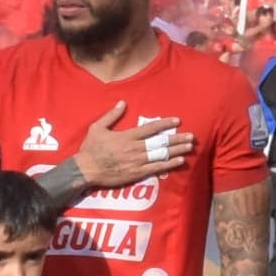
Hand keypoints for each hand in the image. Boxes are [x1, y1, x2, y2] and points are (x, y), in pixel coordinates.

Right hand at [72, 104, 191, 188]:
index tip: (177, 121)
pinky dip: (170, 164)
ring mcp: (137, 161)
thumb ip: (111, 115)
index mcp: (127, 136)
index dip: (165, 124)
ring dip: (177, 150)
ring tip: (190, 146)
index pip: (151, 128)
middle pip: (161, 142)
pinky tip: (180, 161)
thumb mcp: (97, 128)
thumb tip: (123, 102)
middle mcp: (135, 148)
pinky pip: (157, 168)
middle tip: (191, 136)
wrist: (85, 170)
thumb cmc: (90, 149)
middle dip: (177, 138)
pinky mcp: (137, 173)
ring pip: (162, 154)